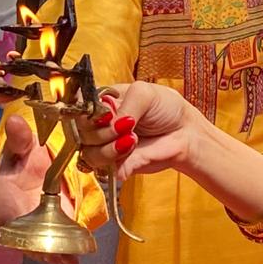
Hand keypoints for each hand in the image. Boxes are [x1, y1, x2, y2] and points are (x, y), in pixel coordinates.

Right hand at [0, 114, 78, 263]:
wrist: (27, 170)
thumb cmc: (20, 159)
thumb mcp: (20, 146)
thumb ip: (20, 138)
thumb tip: (15, 121)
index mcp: (1, 195)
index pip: (8, 213)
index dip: (20, 225)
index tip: (35, 233)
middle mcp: (14, 218)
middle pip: (25, 238)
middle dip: (43, 247)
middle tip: (63, 254)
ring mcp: (31, 228)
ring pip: (40, 246)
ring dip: (55, 252)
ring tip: (73, 257)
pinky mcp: (47, 232)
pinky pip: (53, 244)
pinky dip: (63, 251)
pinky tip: (76, 256)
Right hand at [76, 80, 198, 180]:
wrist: (185, 133)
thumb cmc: (166, 108)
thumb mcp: (144, 93)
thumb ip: (123, 105)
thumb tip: (109, 124)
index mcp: (102, 102)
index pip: (78, 107)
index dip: (85, 112)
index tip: (103, 114)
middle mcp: (100, 124)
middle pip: (80, 131)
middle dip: (101, 131)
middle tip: (126, 126)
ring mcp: (106, 146)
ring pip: (88, 153)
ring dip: (109, 148)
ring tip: (132, 139)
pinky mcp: (115, 165)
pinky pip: (102, 170)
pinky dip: (116, 162)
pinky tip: (132, 150)